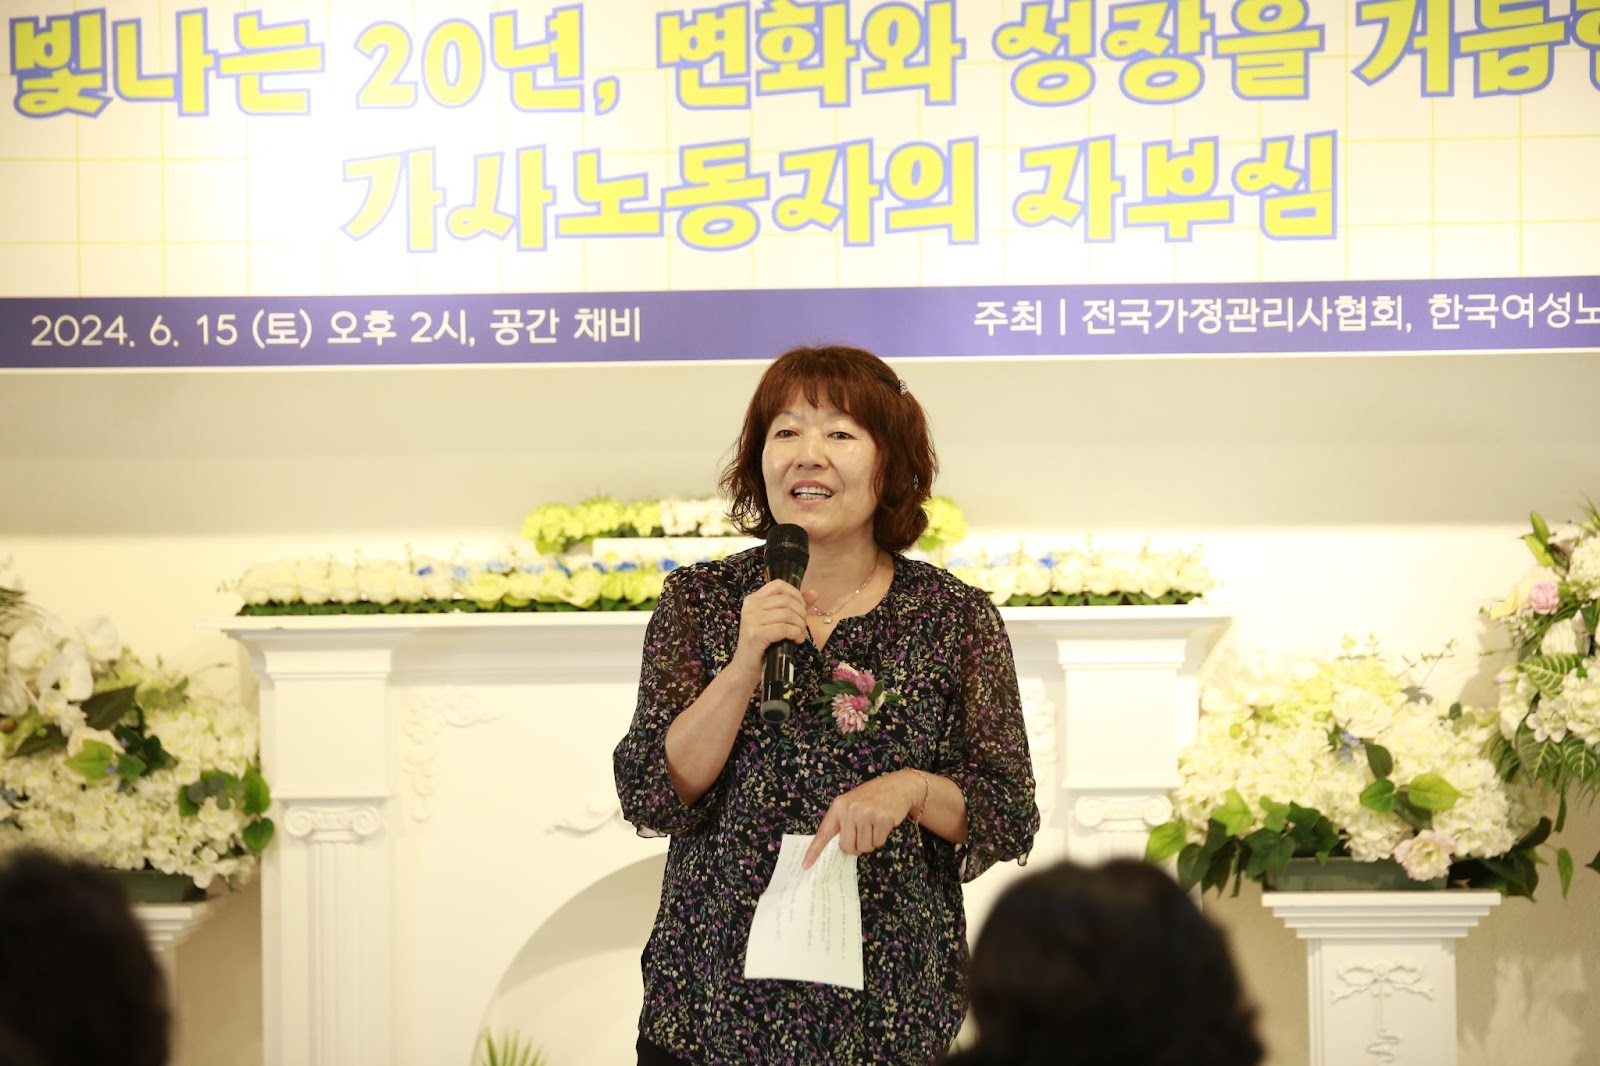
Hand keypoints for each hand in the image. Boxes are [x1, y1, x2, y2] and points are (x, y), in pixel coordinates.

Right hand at [730, 579, 810, 677]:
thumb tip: (813, 593)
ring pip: (787, 614)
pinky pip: (784, 628)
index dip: (795, 594)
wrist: (745, 668)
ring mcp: (751, 620)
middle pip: (786, 600)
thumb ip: (794, 606)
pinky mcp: (755, 635)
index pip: (779, 585)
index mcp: (753, 599)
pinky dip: (796, 634)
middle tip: (802, 626)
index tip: (801, 609)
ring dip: (800, 625)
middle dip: (801, 613)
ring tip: (800, 635)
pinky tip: (796, 640)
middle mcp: (750, 606)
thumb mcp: (777, 622)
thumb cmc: (763, 645)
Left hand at [802, 771, 920, 868]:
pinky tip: (883, 824)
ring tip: (874, 825)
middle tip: (863, 834)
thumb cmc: (872, 798)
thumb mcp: (851, 804)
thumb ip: (842, 822)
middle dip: (856, 847)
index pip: (823, 832)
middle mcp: (850, 809)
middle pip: (847, 846)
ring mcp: (866, 813)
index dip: (814, 851)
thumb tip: (839, 848)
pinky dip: (881, 838)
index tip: (805, 865)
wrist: (897, 786)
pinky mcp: (882, 819)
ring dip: (870, 842)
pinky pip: (878, 842)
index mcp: (838, 806)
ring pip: (864, 847)